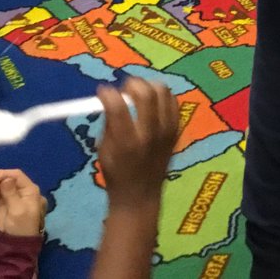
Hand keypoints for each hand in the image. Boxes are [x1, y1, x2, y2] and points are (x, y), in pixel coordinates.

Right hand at [0, 169, 45, 236]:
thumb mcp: (17, 210)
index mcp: (30, 189)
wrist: (16, 242)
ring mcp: (12, 194)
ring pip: (0, 184)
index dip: (2, 174)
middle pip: (7, 178)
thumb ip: (11, 194)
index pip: (16, 175)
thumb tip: (6, 179)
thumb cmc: (21, 226)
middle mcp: (22, 189)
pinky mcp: (4, 201)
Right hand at [97, 78, 179, 209]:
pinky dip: (162, 96)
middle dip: (132, 84)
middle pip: (146, 94)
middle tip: (124, 87)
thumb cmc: (116, 173)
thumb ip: (110, 122)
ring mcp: (167, 131)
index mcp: (127, 142)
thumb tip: (111, 96)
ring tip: (138, 92)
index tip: (102, 90)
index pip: (118, 106)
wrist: (141, 195)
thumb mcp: (104, 150)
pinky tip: (152, 101)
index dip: (108, 93)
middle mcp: (150, 134)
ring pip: (163, 92)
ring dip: (148, 86)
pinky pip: (173, 102)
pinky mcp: (177, 130)